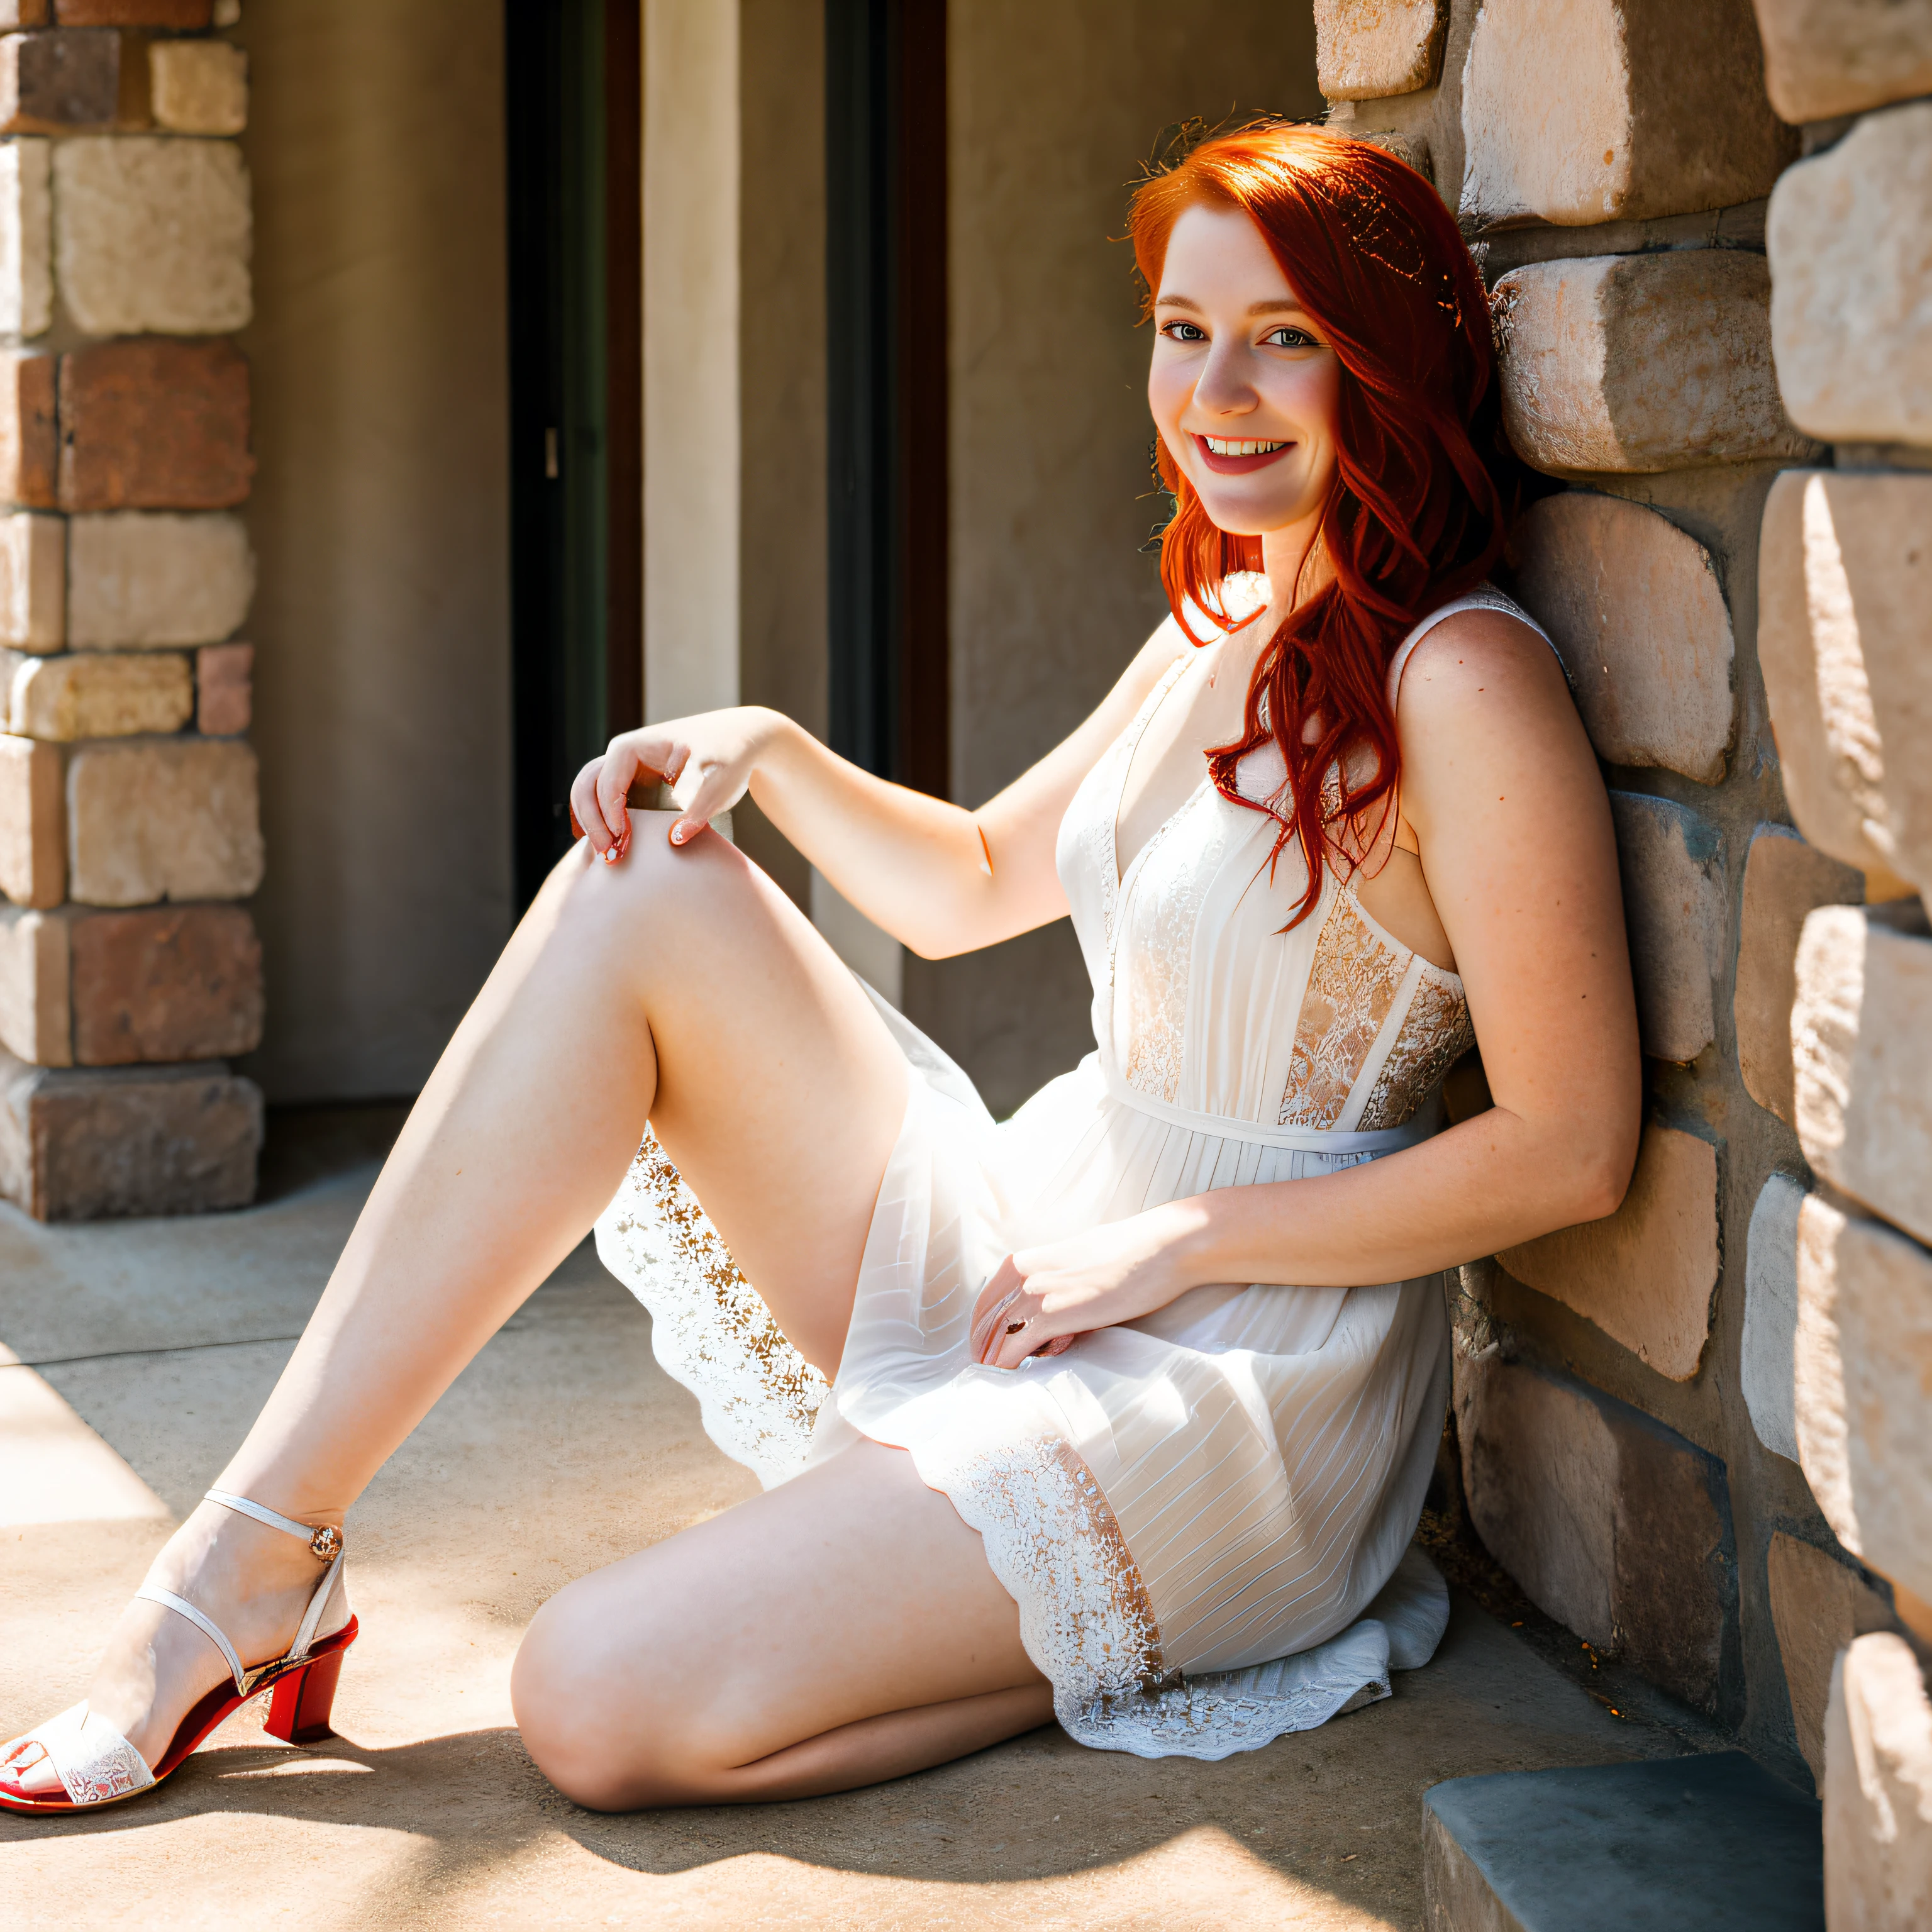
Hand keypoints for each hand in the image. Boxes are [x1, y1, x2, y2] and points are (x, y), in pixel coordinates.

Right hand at [568, 708, 780, 861]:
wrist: (739, 742)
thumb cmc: (728, 756)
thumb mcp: (717, 780)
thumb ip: (697, 807)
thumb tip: (674, 839)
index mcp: (633, 747)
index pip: (608, 782)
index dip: (610, 813)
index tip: (622, 839)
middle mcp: (622, 757)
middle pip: (588, 788)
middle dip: (594, 822)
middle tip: (609, 855)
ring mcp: (625, 772)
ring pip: (590, 796)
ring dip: (594, 825)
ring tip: (609, 856)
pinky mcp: (633, 787)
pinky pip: (604, 804)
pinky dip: (604, 825)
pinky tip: (614, 848)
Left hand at [967, 1202, 1210, 1370]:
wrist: (1158, 1248)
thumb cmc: (1127, 1251)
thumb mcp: (1076, 1256)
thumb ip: (1054, 1275)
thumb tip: (1050, 1295)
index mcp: (1027, 1259)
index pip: (988, 1298)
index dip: (982, 1324)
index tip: (983, 1341)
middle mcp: (1025, 1274)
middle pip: (987, 1320)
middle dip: (982, 1344)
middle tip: (983, 1363)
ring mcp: (1038, 1294)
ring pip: (998, 1336)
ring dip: (993, 1358)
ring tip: (994, 1373)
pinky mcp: (1055, 1316)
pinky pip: (1017, 1348)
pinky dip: (1008, 1364)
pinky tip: (1010, 1373)